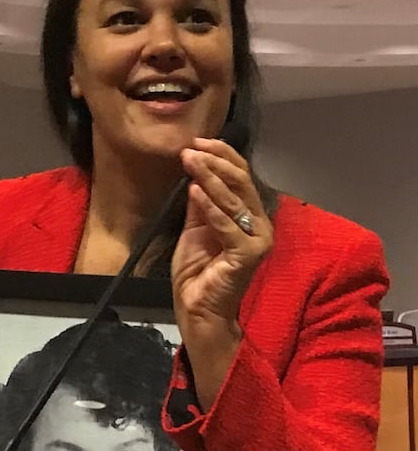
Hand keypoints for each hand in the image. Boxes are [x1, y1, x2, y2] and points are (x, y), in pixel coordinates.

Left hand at [171, 139, 272, 404]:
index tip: (197, 141)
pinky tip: (193, 190)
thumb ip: (201, 203)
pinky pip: (227, 226)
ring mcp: (257, 241)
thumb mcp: (196, 228)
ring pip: (235, 200)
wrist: (198, 309)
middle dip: (215, 162)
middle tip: (191, 149)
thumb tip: (196, 170)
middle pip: (242, 183)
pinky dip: (210, 207)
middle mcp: (259, 225)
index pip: (242, 176)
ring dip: (210, 178)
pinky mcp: (247, 256)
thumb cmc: (199, 272)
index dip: (222, 156)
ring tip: (189, 161)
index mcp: (250, 216)